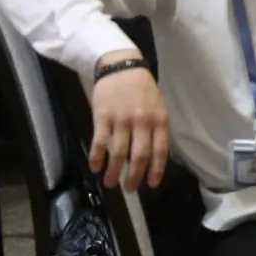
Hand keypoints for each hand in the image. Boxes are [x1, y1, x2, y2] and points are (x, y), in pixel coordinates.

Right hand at [89, 53, 168, 189]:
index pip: (160, 151)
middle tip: (130, 189)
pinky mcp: (102, 117)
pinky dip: (97, 158)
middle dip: (134, 176)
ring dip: (113, 172)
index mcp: (159, 120)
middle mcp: (142, 122)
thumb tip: (153, 156)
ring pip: (118, 153)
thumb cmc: (142, 89)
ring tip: (110, 184)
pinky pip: (100, 142)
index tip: (152, 184)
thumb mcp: (158, 106)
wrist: (121, 66)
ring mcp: (121, 120)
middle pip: (139, 156)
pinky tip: (95, 168)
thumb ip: (155, 129)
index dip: (156, 170)